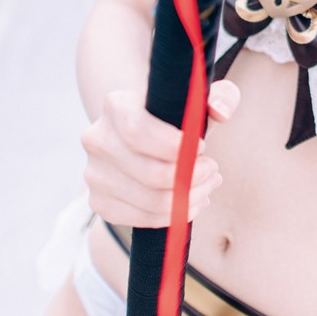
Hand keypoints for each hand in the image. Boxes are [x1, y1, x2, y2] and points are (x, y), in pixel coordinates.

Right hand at [81, 80, 239, 226]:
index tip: (204, 147)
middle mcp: (97, 139)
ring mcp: (94, 173)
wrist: (140, 134)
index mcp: (116, 106)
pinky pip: (141, 219)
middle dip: (192, 177)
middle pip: (150, 173)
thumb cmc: (173, 114)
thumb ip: (221, 96)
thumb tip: (221, 112)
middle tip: (213, 171)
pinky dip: (172, 216)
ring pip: (149, 201)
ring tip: (207, 186)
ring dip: (188, 199)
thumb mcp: (198, 98)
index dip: (177, 146)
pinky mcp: (99, 201)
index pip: (138, 132)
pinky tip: (190, 202)